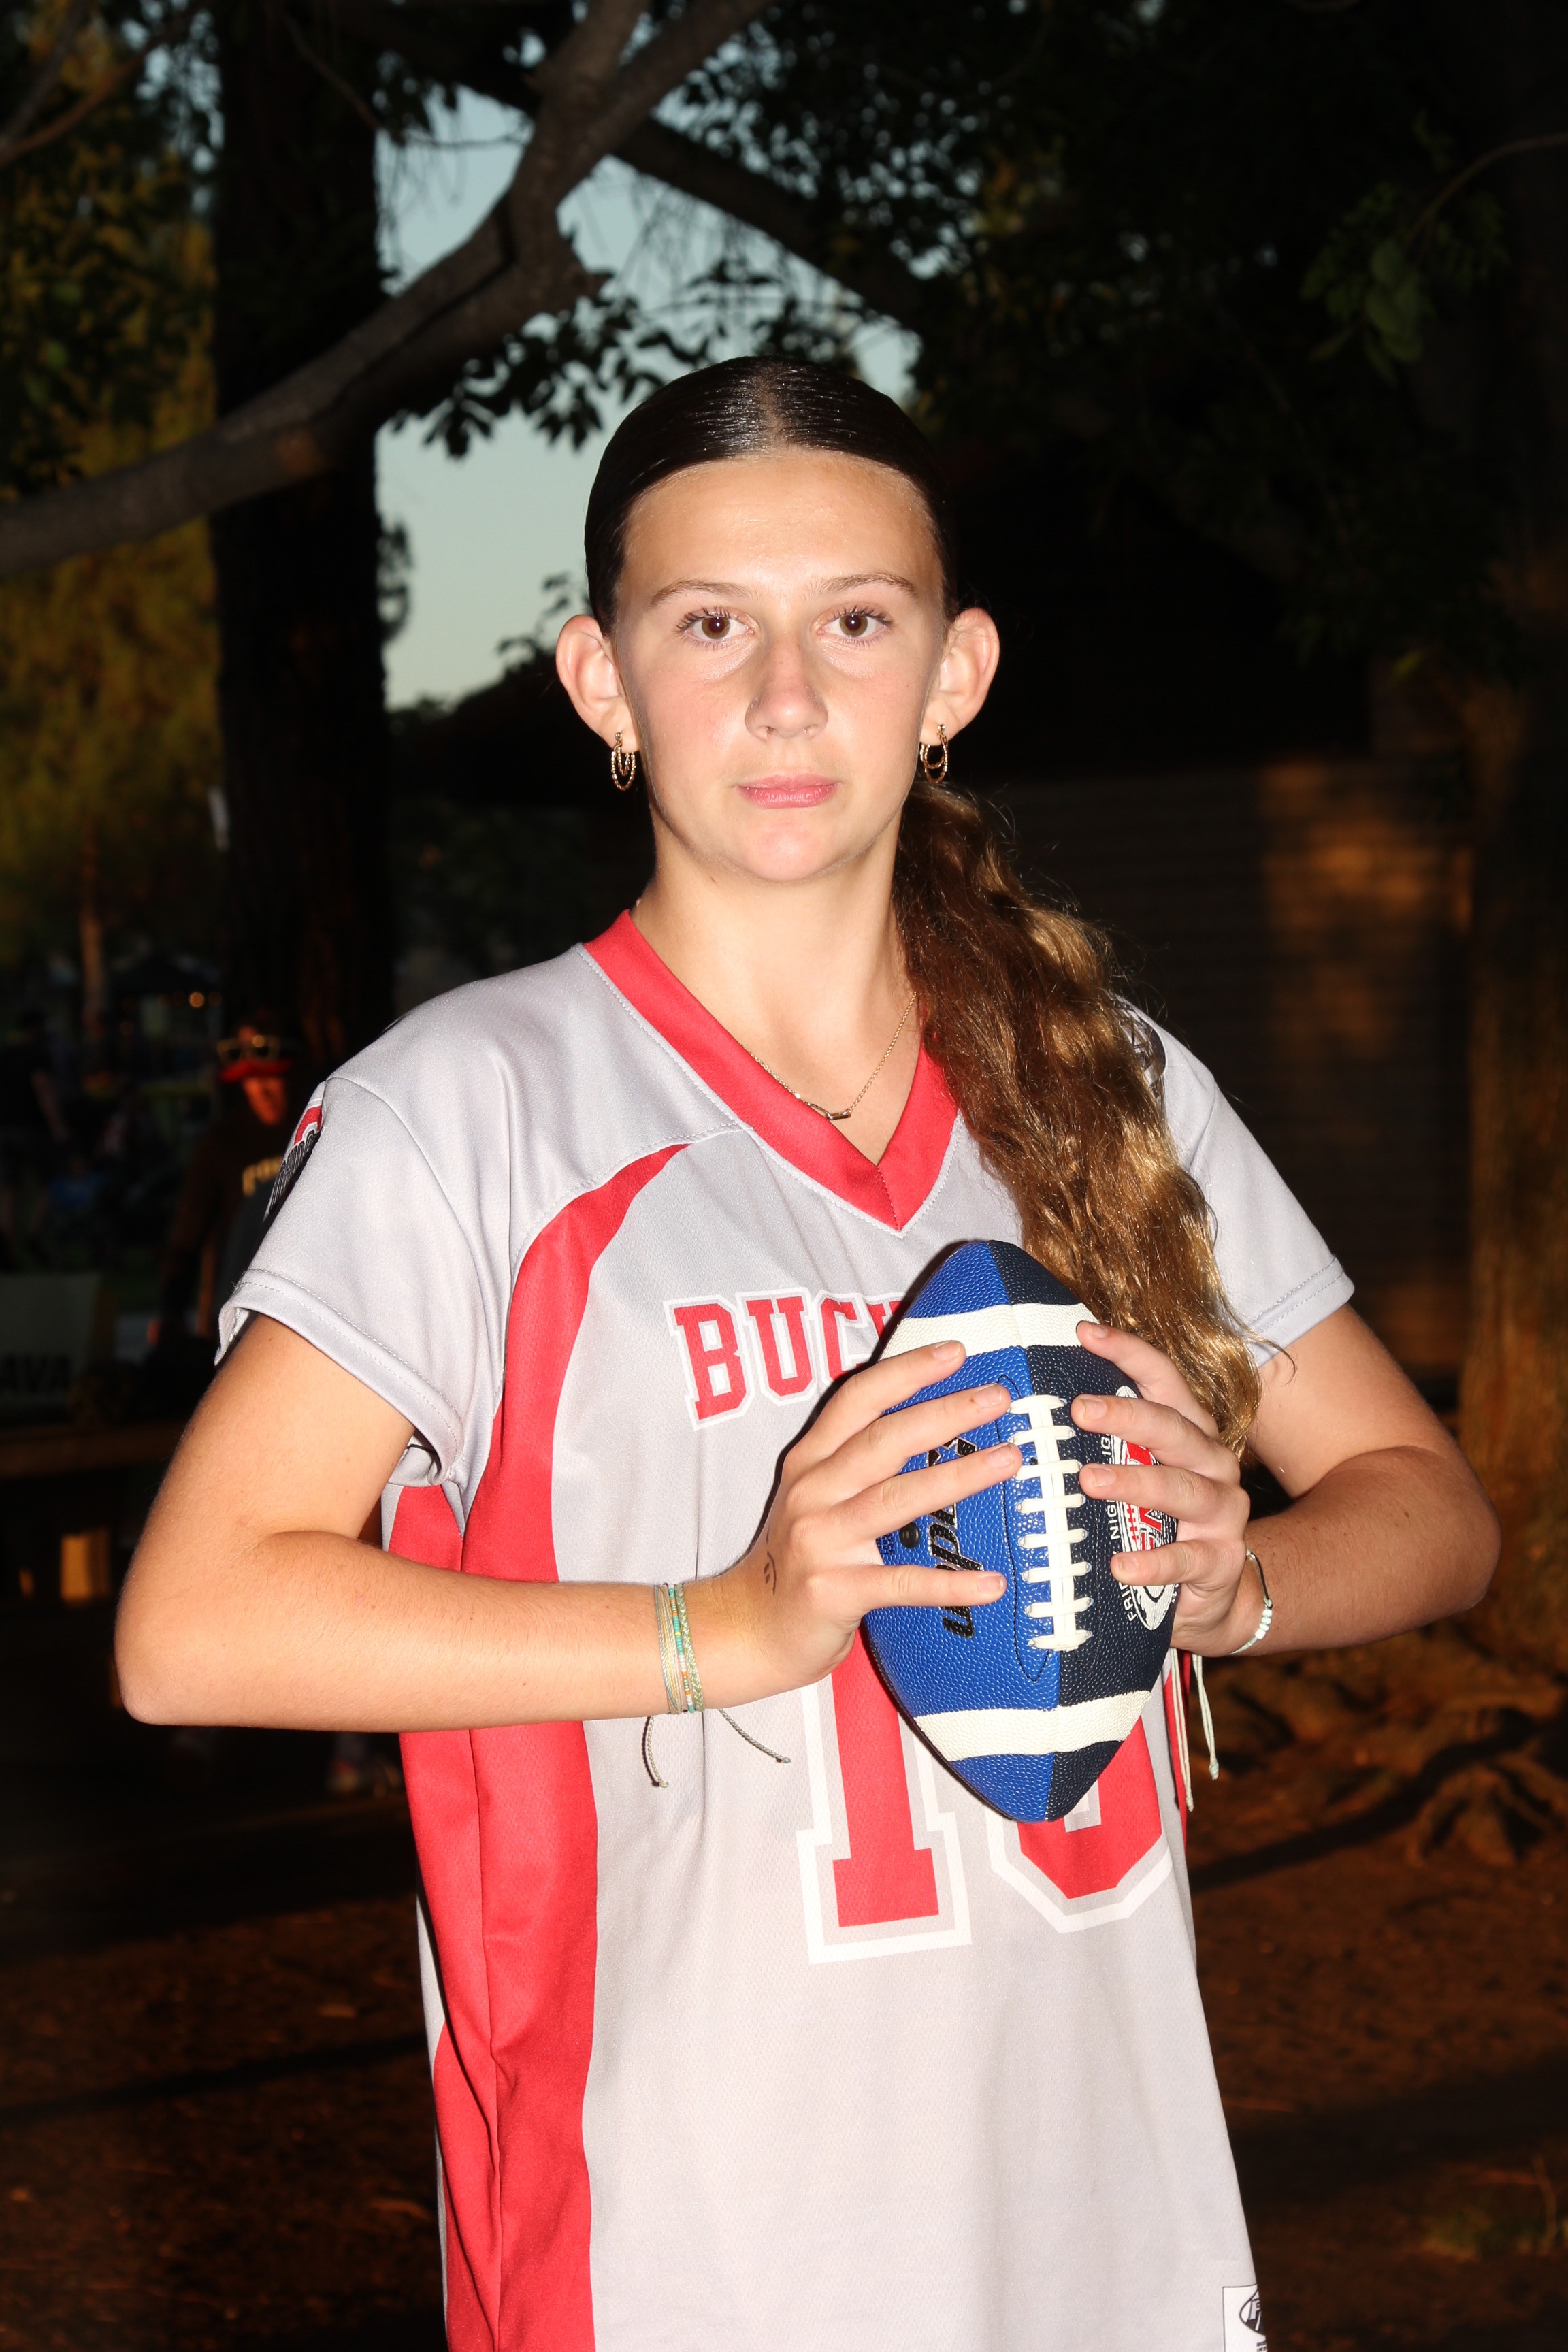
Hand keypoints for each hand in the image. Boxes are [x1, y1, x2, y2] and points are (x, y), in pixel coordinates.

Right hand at [710, 1341, 1014, 1698]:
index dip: (906, 1371)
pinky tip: (992, 1582)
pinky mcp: (832, 1591)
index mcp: (810, 1462)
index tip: (955, 1352)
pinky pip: (901, 1584)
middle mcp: (812, 1492)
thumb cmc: (798, 1559)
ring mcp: (820, 1541)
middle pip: (883, 1440)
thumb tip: (934, 1426)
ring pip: (897, 1499)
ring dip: (958, 1477)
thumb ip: (857, 1463)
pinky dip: (949, 1584)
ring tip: (1010, 1460)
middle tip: (998, 1397)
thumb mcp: (814, 1498)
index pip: (858, 1400)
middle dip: (944, 1413)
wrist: (747, 1630)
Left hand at [1070, 1322, 1257, 1654]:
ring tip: (1089, 1480)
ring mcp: (1222, 1512)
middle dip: (1127, 1415)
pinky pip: (1186, 1559)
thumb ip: (1102, 1444)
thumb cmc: (1155, 1523)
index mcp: (1188, 1432)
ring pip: (1182, 1489)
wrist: (1210, 1595)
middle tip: (1079, 1409)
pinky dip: (1153, 1563)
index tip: (1084, 1332)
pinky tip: (1119, 1566)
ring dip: (1135, 1482)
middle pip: (1174, 1429)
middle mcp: (1211, 1462)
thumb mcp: (1135, 1476)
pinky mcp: (1220, 1561)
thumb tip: (1027, 1406)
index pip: (1164, 1381)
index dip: (1129, 1352)